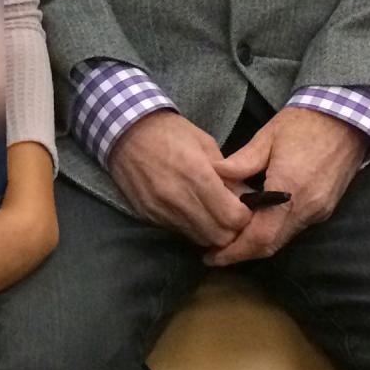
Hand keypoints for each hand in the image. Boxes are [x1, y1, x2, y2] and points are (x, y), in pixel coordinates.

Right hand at [108, 111, 250, 247]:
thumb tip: (244, 196)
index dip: (245, 217)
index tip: (245, 207)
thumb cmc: (169, 131)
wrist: (124, 130)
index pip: (233, 218)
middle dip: (231, 230)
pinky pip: (178, 232)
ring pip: (199, 239)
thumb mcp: (205, 143)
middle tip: (231, 215)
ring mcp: (162, 210)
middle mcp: (179, 199)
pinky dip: (190, 227)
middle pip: (219, 236)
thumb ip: (227, 173)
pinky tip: (190, 211)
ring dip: (211, 231)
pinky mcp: (148, 216)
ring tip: (211, 215)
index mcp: (197, 175)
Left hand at [205, 107, 369, 266]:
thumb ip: (241, 161)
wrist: (348, 118)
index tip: (210, 256)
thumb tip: (214, 175)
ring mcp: (319, 211)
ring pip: (282, 240)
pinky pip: (293, 229)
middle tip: (213, 254)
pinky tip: (254, 225)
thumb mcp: (267, 136)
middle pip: (270, 244)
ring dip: (256, 245)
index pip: (260, 235)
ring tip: (228, 241)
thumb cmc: (305, 122)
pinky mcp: (324, 208)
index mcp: (290, 188)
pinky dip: (272, 233)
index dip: (234, 251)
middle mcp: (307, 207)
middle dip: (241, 253)